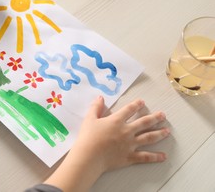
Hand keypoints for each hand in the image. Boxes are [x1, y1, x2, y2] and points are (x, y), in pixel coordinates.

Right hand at [44, 96, 169, 191]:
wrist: (89, 156)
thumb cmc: (88, 137)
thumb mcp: (90, 119)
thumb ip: (96, 107)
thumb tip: (100, 98)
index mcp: (117, 121)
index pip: (129, 110)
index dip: (136, 105)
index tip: (142, 102)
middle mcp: (127, 131)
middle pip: (144, 122)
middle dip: (154, 118)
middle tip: (162, 115)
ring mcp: (130, 144)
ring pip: (148, 138)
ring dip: (159, 134)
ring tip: (167, 131)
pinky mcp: (130, 156)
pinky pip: (145, 157)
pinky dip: (155, 157)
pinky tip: (163, 156)